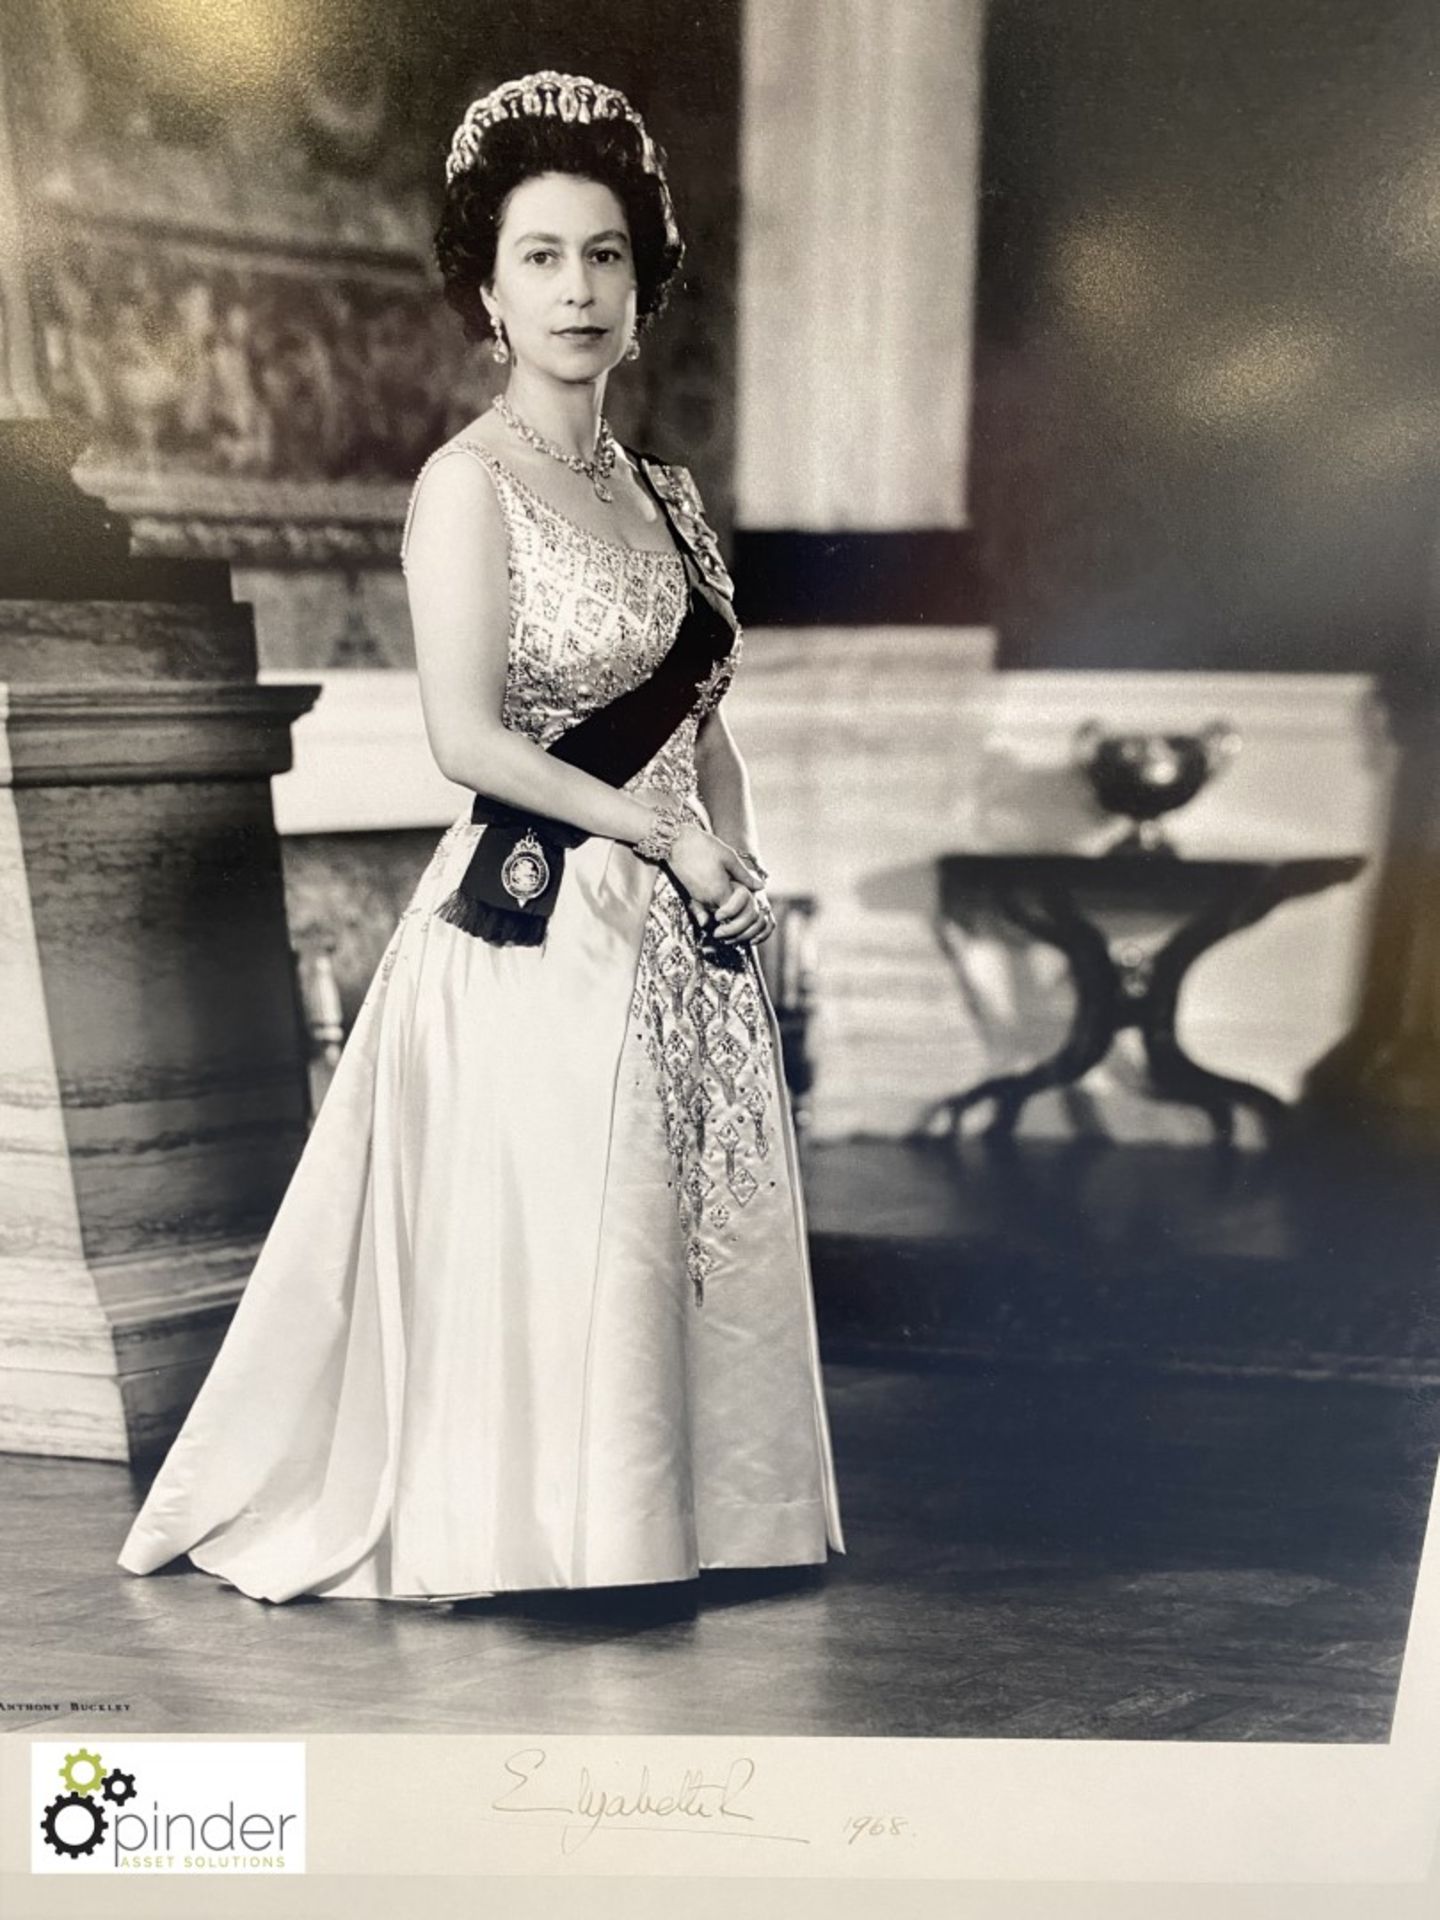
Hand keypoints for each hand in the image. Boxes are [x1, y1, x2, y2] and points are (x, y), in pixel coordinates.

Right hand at [666, 824, 772, 942]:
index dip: (746, 905)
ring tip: (730, 885)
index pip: (739, 911)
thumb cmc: (704, 846)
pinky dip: (714, 904)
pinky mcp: (691, 895)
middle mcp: (708, 900)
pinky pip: (705, 908)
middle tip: (742, 891)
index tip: (748, 893)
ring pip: (717, 911)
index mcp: (720, 892)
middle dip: (737, 907)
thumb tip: (761, 886)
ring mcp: (698, 899)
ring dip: (726, 904)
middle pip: (728, 915)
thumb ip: (744, 875)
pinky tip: (717, 890)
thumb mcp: (729, 857)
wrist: (676, 842)